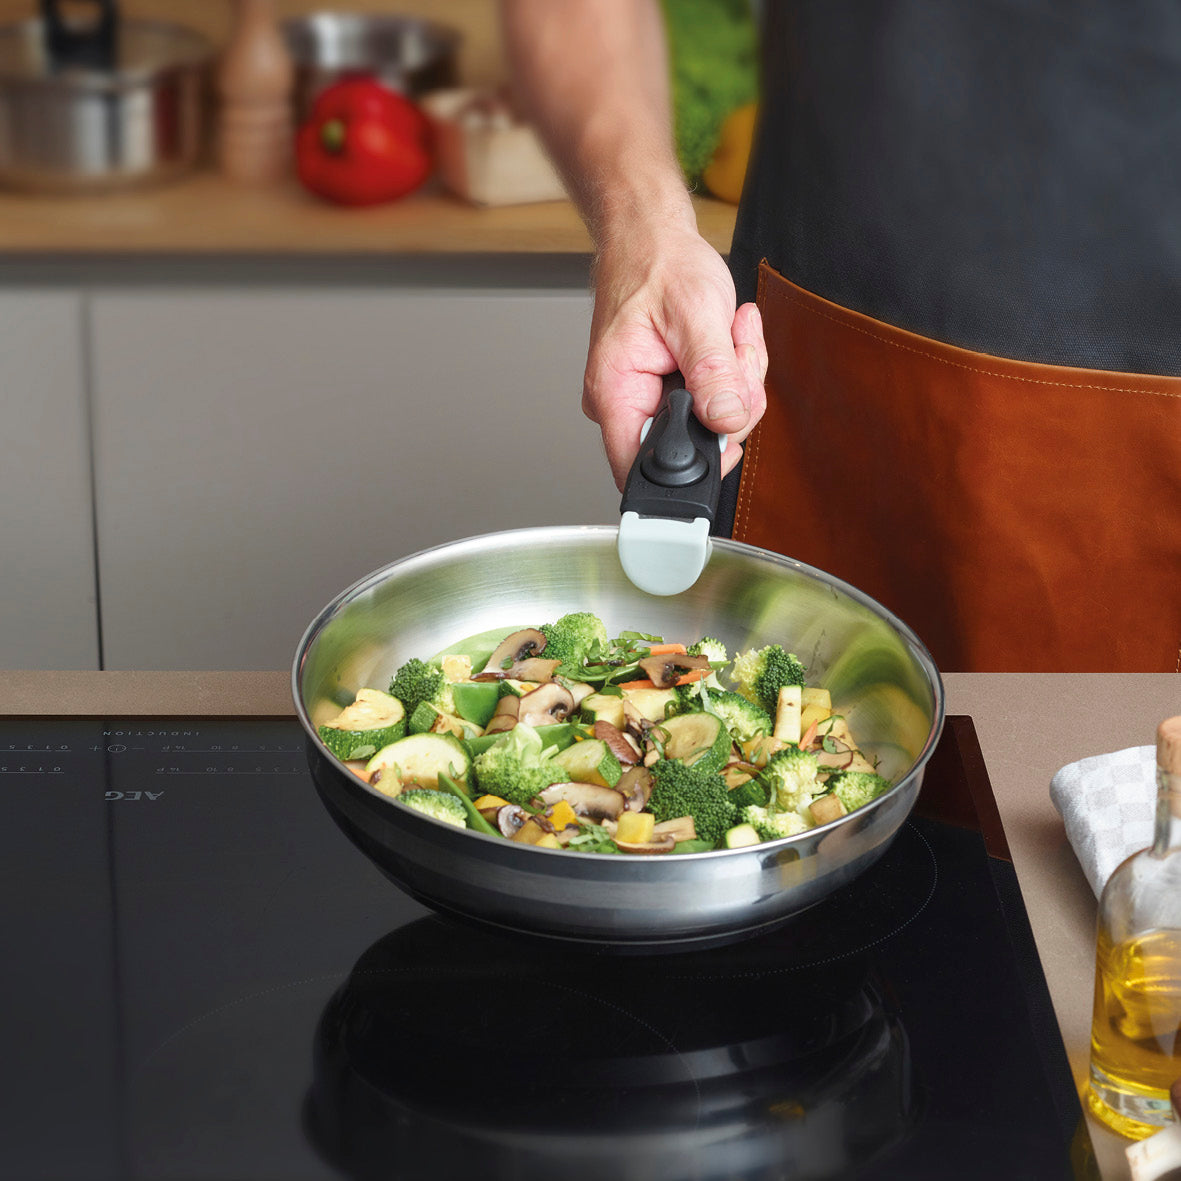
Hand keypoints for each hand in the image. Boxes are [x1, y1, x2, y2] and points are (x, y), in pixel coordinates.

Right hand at [583, 221, 767, 489]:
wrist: (650, 237)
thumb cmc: (657, 265)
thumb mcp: (694, 314)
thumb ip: (712, 373)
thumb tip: (726, 420)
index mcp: (616, 394)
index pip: (643, 469)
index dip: (693, 467)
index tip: (726, 432)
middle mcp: (627, 405)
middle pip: (692, 447)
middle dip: (731, 405)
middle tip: (734, 355)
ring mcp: (649, 401)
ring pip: (712, 426)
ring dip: (737, 383)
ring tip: (730, 335)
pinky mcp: (670, 393)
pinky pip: (715, 405)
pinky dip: (733, 374)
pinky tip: (728, 339)